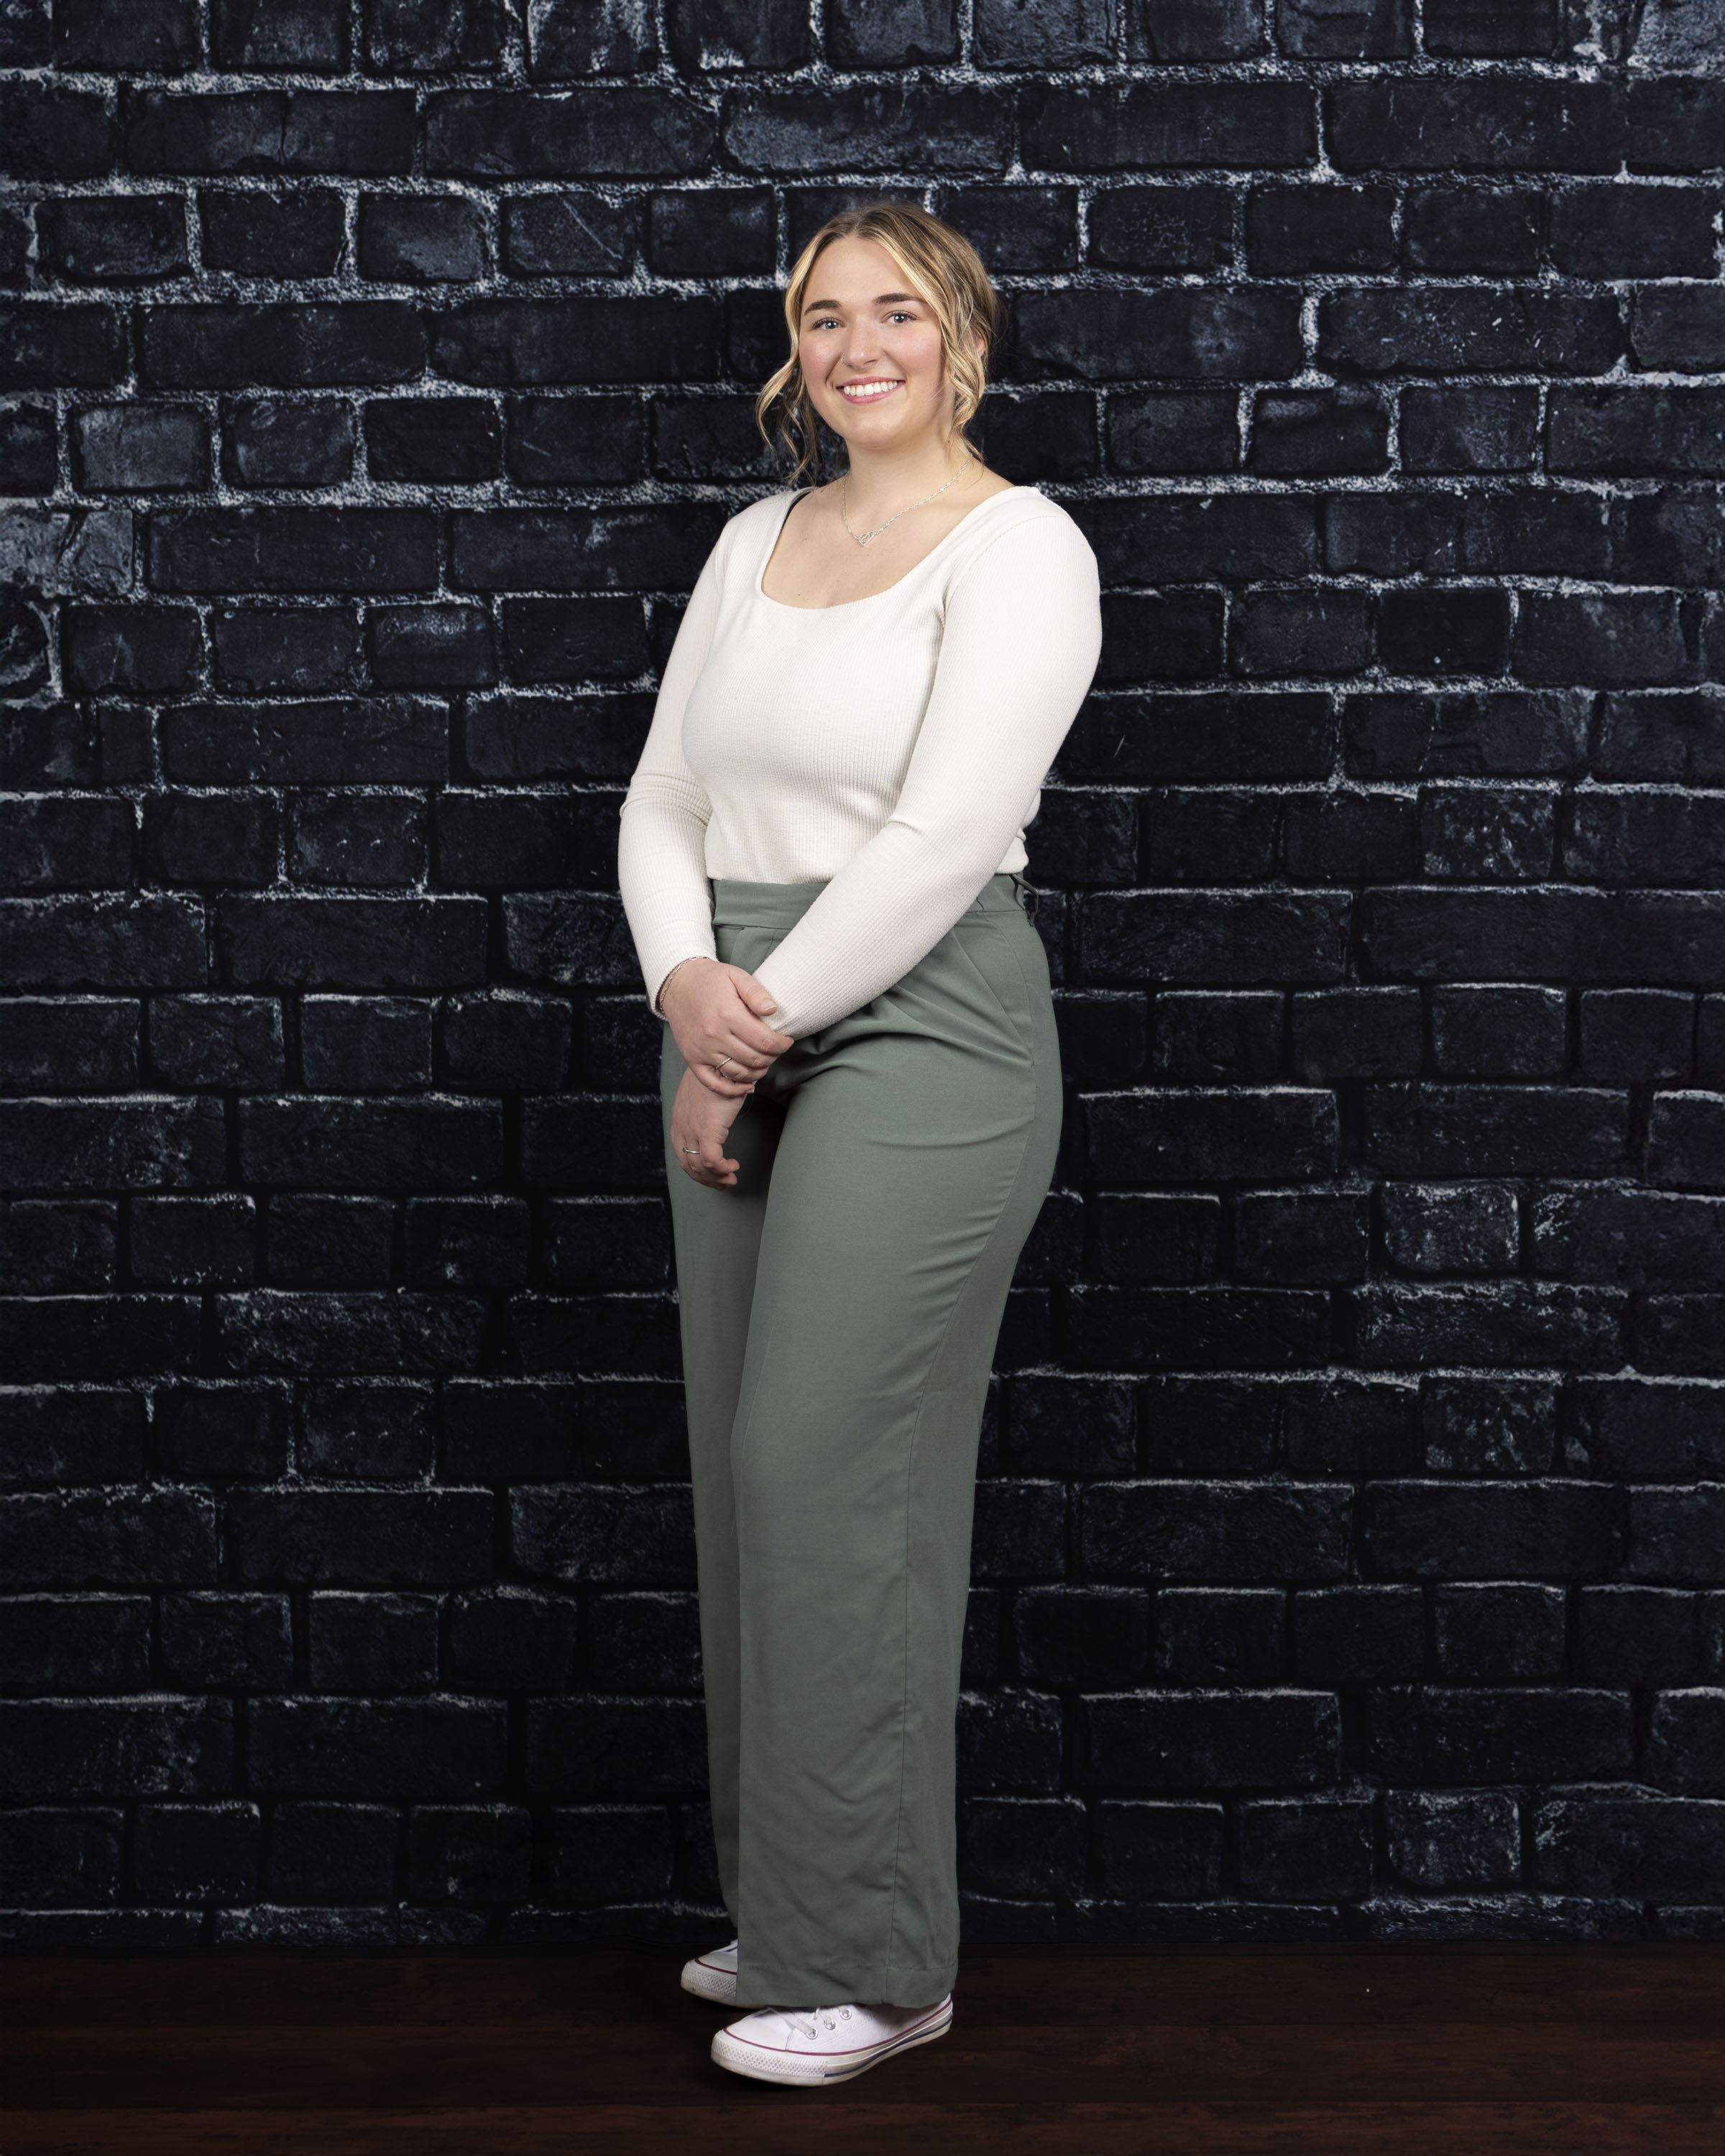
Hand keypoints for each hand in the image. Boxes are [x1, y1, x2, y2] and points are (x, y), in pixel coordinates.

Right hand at [660, 957, 792, 1097]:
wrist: (677, 984)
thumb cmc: (709, 979)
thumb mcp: (736, 976)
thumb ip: (756, 993)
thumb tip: (773, 1010)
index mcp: (728, 1015)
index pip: (765, 1041)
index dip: (782, 1044)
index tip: (786, 1041)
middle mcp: (714, 1036)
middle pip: (755, 1060)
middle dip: (773, 1057)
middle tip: (776, 1050)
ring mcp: (702, 1050)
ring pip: (739, 1073)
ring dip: (757, 1072)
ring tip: (764, 1061)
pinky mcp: (692, 1059)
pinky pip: (715, 1084)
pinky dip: (734, 1088)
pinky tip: (747, 1084)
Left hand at [671, 1065, 741, 1187]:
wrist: (720, 1064)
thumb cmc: (716, 1075)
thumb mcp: (702, 1093)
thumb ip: (702, 1108)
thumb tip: (715, 1116)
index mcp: (679, 1120)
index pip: (681, 1154)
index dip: (696, 1169)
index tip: (711, 1174)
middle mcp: (682, 1128)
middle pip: (689, 1165)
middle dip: (707, 1179)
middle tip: (722, 1183)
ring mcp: (693, 1131)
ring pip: (700, 1167)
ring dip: (717, 1177)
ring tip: (731, 1177)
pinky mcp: (707, 1131)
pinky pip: (712, 1161)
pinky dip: (722, 1168)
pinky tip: (733, 1166)